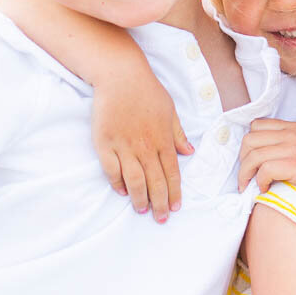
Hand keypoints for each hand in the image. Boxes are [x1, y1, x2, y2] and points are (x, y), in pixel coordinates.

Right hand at [92, 80, 191, 221]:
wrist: (120, 76)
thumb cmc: (147, 91)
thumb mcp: (170, 110)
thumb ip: (178, 134)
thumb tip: (189, 152)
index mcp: (164, 140)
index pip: (172, 173)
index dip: (174, 193)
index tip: (176, 207)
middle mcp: (146, 147)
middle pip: (155, 182)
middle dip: (160, 204)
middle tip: (161, 218)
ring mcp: (125, 146)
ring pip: (135, 181)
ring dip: (140, 198)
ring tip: (142, 210)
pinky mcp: (105, 143)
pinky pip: (112, 170)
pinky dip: (117, 183)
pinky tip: (122, 191)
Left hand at [239, 119, 295, 194]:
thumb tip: (280, 155)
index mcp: (293, 127)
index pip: (256, 126)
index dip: (249, 145)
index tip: (250, 162)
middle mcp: (290, 134)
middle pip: (248, 140)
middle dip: (242, 161)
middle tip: (246, 178)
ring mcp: (293, 148)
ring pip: (252, 156)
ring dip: (245, 174)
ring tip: (250, 187)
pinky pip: (265, 170)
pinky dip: (260, 182)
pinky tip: (265, 190)